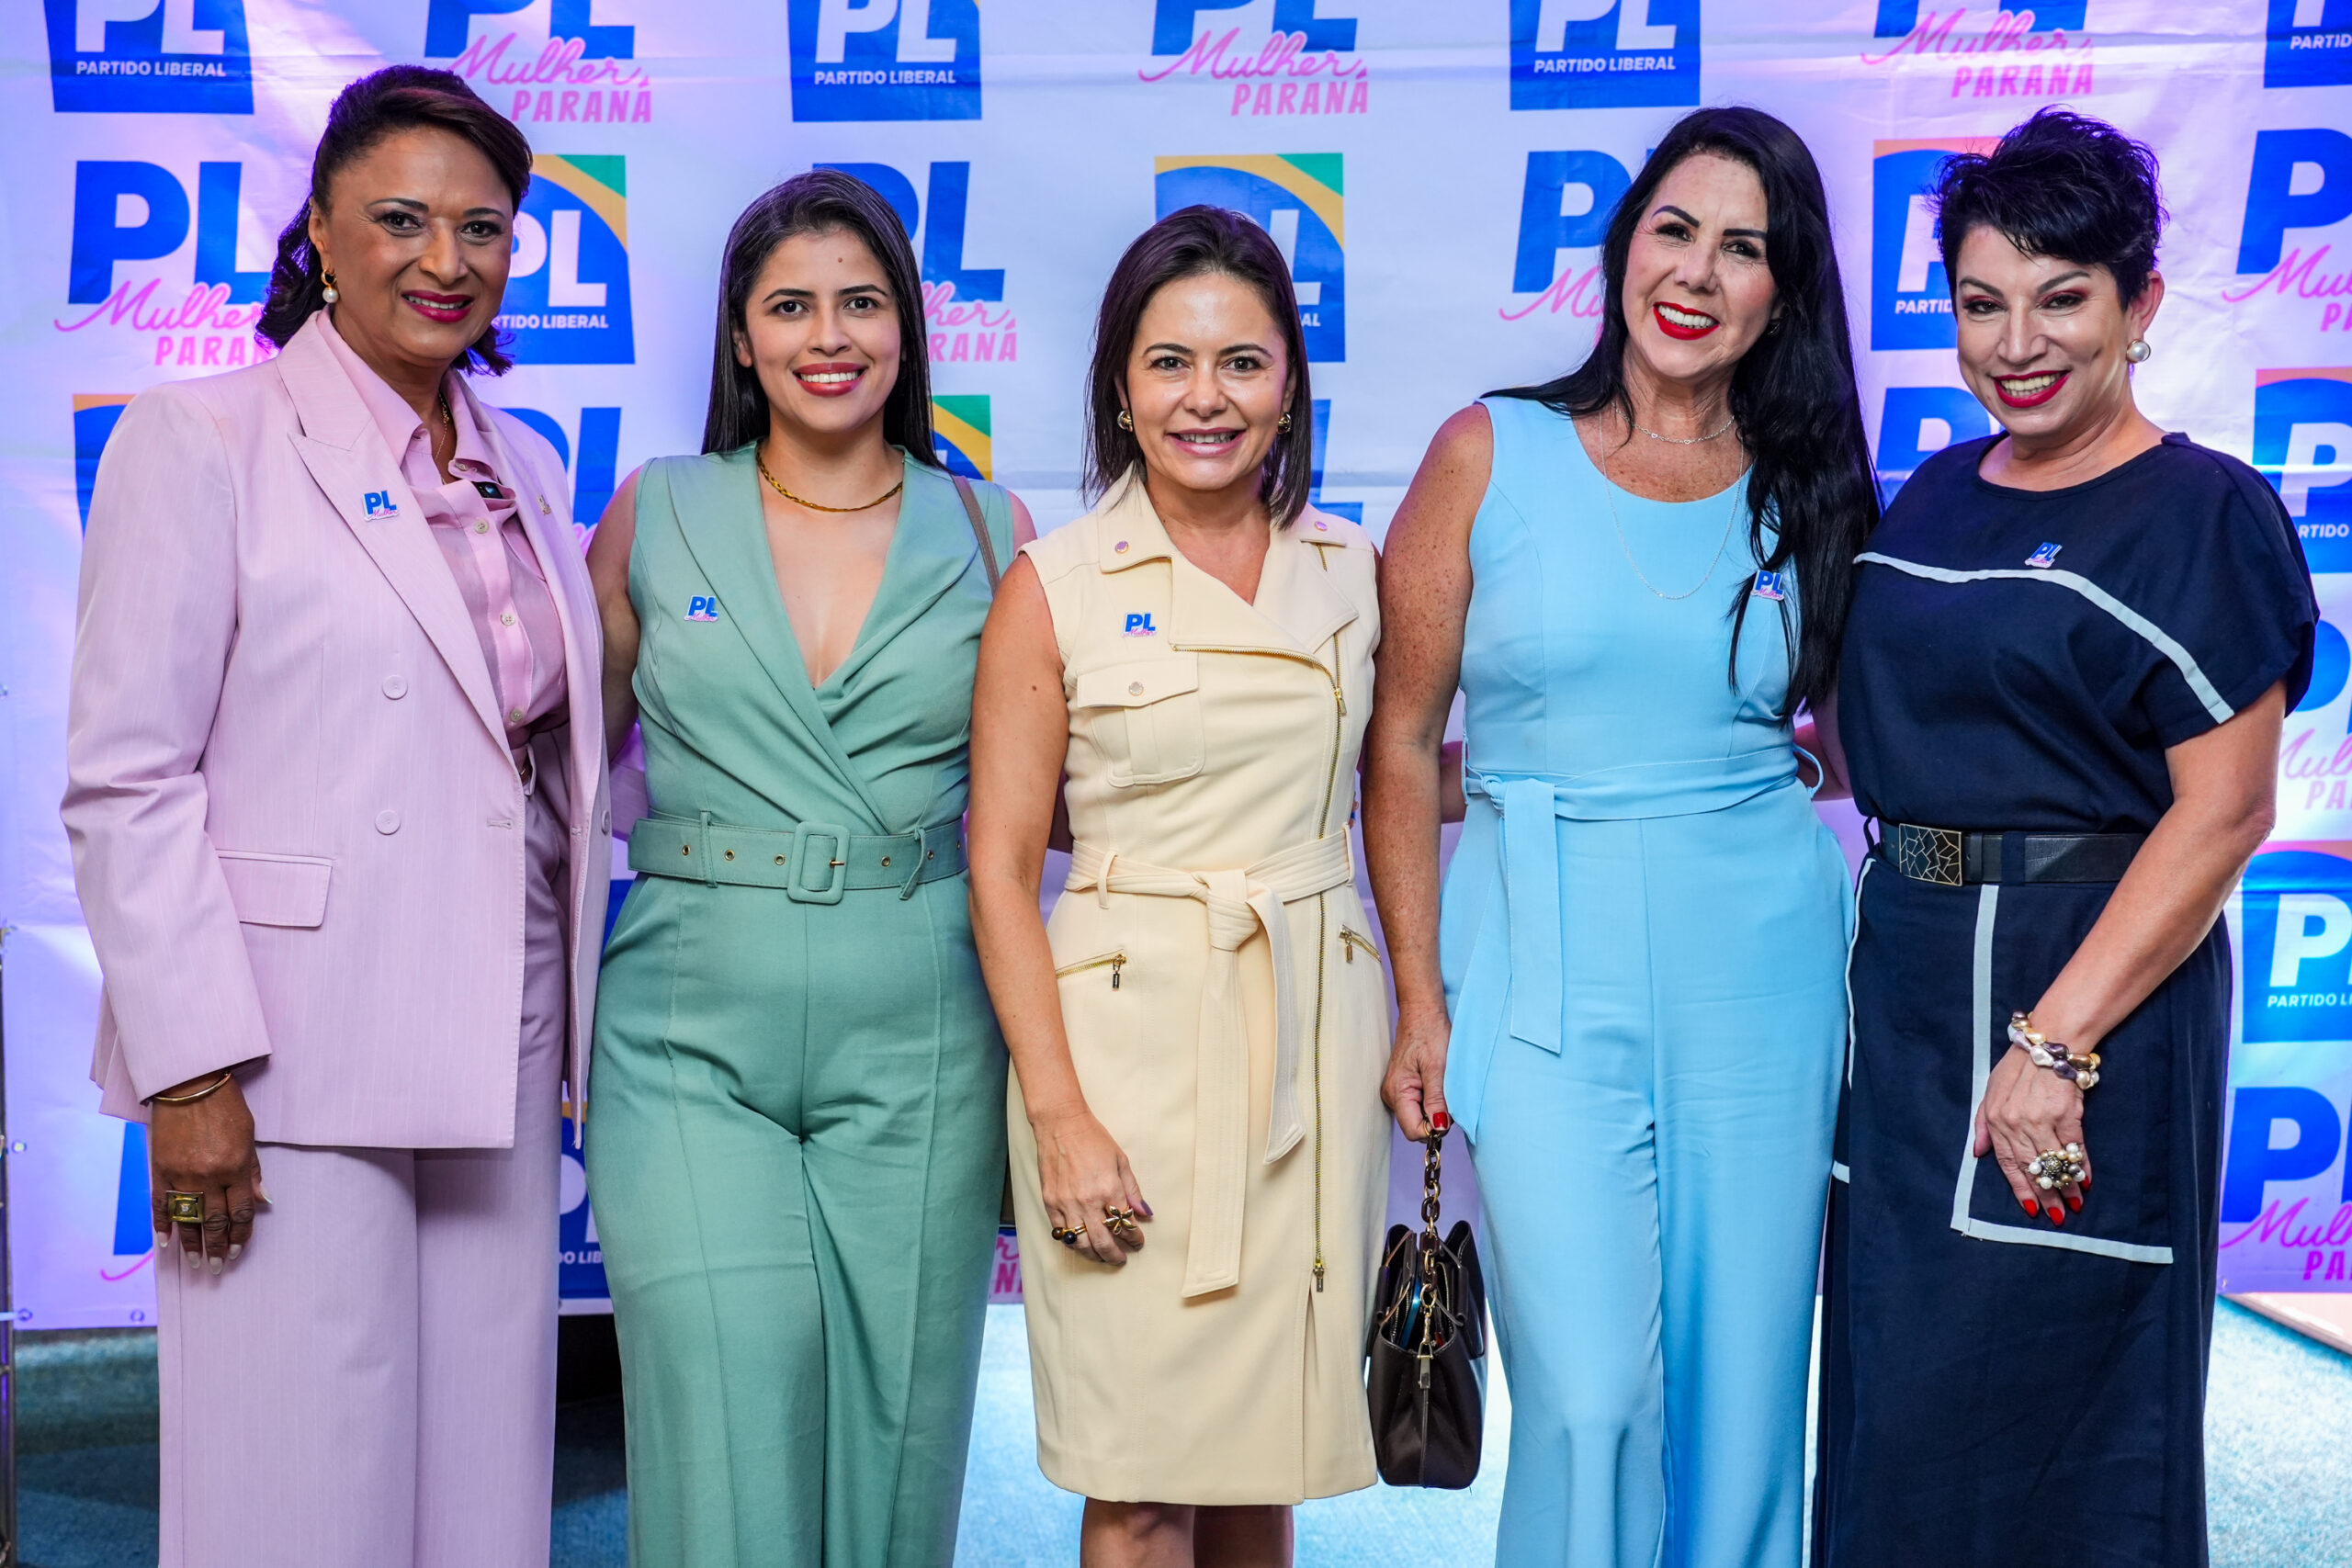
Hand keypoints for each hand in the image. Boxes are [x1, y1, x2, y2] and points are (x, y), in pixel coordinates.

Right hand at [148, 1073, 264, 1272]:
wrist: (188, 1085)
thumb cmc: (225, 1106)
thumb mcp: (249, 1135)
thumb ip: (254, 1170)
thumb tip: (262, 1200)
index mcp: (237, 1168)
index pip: (241, 1212)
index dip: (241, 1235)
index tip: (239, 1251)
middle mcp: (210, 1176)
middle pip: (216, 1221)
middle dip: (218, 1247)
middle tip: (218, 1267)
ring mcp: (182, 1175)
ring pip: (188, 1219)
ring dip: (192, 1244)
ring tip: (196, 1263)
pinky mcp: (160, 1170)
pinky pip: (161, 1205)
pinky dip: (162, 1225)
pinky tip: (165, 1244)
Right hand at [1032, 1105, 1149, 1266]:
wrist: (1061, 1125)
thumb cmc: (1093, 1139)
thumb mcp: (1120, 1160)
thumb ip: (1132, 1189)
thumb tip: (1144, 1213)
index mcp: (1109, 1189)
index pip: (1125, 1224)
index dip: (1134, 1237)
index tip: (1137, 1241)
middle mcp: (1087, 1201)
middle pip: (1104, 1242)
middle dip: (1116, 1255)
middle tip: (1122, 1258)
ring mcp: (1066, 1204)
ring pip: (1081, 1243)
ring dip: (1094, 1254)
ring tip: (1102, 1256)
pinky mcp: (1050, 1203)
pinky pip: (1061, 1233)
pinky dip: (1072, 1242)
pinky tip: (1081, 1243)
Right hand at [1382, 1002, 1451, 1141]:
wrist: (1423, 1012)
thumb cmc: (1429, 1033)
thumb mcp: (1438, 1068)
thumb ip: (1436, 1100)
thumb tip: (1438, 1128)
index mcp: (1397, 1092)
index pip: (1414, 1131)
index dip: (1434, 1129)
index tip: (1449, 1111)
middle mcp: (1393, 1096)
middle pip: (1417, 1126)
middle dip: (1436, 1118)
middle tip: (1447, 1092)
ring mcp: (1397, 1092)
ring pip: (1420, 1116)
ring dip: (1436, 1107)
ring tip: (1442, 1083)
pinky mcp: (1405, 1088)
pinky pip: (1420, 1105)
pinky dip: (1433, 1099)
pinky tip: (1438, 1082)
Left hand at [1973, 1047, 2088, 1224]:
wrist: (2048, 1043)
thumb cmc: (2018, 1066)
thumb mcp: (1991, 1091)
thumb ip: (1983, 1124)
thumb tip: (1978, 1153)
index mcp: (1995, 1119)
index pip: (2007, 1163)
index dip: (2019, 1187)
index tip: (2030, 1208)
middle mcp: (2015, 1123)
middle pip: (2031, 1167)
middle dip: (2045, 1194)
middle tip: (2056, 1215)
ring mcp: (2040, 1120)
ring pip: (2053, 1162)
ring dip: (2066, 1185)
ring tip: (2075, 1204)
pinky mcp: (2065, 1115)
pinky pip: (2074, 1148)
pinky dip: (2080, 1166)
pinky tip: (2086, 1180)